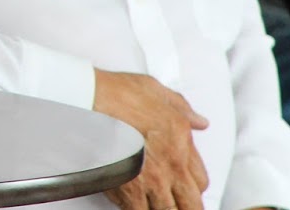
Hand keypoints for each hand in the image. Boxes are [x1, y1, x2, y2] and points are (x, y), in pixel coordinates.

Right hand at [93, 69, 209, 209]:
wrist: (87, 101)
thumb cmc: (117, 94)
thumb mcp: (155, 90)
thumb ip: (181, 108)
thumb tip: (198, 120)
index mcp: (180, 144)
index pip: (201, 181)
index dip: (194, 186)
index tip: (187, 186)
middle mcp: (168, 167)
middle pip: (191, 205)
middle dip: (186, 206)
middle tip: (177, 203)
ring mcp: (148, 181)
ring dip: (161, 208)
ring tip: (154, 202)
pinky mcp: (124, 189)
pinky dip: (135, 208)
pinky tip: (131, 202)